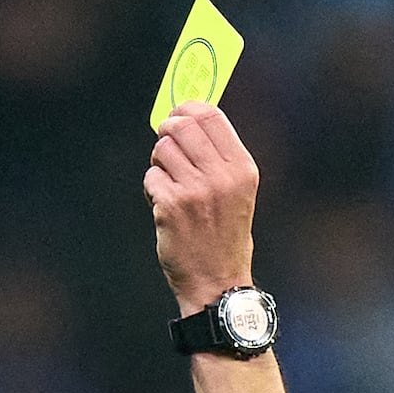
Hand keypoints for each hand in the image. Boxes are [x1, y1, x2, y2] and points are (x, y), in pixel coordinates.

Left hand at [146, 101, 260, 304]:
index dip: (188, 108)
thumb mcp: (238, 192)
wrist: (217, 283)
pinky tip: (165, 208)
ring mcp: (195, 190)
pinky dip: (152, 189)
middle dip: (168, 132)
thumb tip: (189, 118)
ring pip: (162, 149)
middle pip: (182, 125)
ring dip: (159, 164)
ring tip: (170, 186)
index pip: (211, 115)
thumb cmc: (225, 237)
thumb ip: (219, 156)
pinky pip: (151, 177)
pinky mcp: (171, 206)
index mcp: (242, 168)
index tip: (178, 114)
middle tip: (166, 148)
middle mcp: (221, 176)